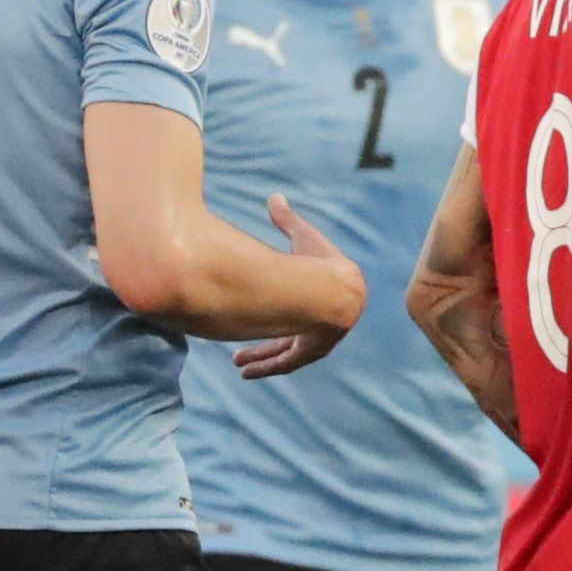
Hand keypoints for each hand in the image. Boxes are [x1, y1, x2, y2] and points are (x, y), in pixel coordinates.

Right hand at [235, 194, 364, 377]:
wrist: (333, 290)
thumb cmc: (317, 262)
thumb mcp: (301, 237)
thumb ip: (288, 220)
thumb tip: (274, 197)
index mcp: (326, 293)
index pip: (303, 304)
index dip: (283, 306)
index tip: (264, 310)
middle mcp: (325, 320)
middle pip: (291, 335)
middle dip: (266, 342)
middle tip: (243, 348)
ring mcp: (320, 338)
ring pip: (286, 352)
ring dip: (261, 356)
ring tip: (238, 362)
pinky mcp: (312, 351)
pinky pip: (286, 364)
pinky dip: (267, 367)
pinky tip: (246, 373)